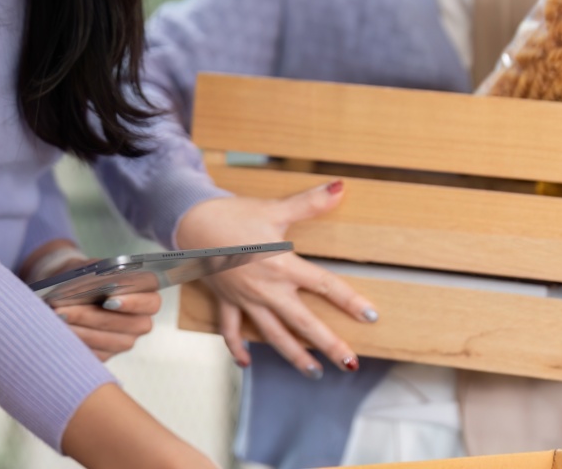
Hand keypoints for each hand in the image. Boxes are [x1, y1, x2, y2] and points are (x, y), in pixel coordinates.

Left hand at [20, 243, 159, 361]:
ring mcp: (126, 340)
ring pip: (112, 342)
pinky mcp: (108, 354)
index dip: (133, 302)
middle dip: (94, 318)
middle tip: (65, 310)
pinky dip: (77, 343)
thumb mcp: (88, 268)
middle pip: (130, 324)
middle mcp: (141, 320)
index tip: (108, 299)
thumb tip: (95, 285)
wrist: (69, 290)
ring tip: (57, 319)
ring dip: (81, 331)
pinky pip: (97, 354)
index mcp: (146, 294)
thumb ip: (96, 275)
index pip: (152, 300)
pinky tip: (59, 332)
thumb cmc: (84, 276)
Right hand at [174, 182, 375, 375]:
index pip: (325, 286)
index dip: (349, 301)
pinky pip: (232, 330)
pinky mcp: (227, 301)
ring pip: (274, 335)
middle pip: (304, 323)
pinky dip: (237, 347)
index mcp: (283, 266)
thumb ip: (310, 202)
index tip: (370, 316)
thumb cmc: (233, 215)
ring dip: (294, 355)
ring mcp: (246, 299)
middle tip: (349, 363)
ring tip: (314, 373)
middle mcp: (267, 289)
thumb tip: (341, 188)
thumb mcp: (274, 209)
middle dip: (328, 345)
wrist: (191, 223)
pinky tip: (246, 362)